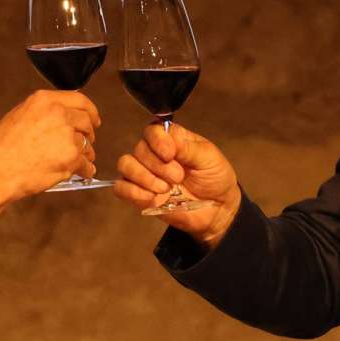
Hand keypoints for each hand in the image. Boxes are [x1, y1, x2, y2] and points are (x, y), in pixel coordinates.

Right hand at [0, 89, 101, 199]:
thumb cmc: (0, 148)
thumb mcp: (18, 116)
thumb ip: (42, 111)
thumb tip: (59, 115)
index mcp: (45, 100)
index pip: (80, 99)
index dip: (90, 111)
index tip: (94, 119)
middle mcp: (59, 114)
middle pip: (87, 122)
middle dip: (89, 134)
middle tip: (86, 143)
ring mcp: (67, 136)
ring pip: (87, 145)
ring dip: (86, 154)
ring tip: (78, 162)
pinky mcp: (72, 158)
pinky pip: (86, 165)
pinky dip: (85, 170)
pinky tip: (80, 173)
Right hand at [113, 121, 240, 246]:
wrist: (217, 210)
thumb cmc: (215, 179)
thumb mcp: (209, 158)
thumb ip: (187, 147)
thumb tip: (168, 138)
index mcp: (172, 140)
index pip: (152, 130)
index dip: (157, 141)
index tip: (170, 154)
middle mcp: (155, 154)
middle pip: (139, 148)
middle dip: (158, 165)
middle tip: (178, 177)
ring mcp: (145, 174)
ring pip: (125, 165)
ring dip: (144, 177)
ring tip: (166, 189)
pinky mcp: (139, 195)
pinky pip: (121, 188)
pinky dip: (134, 192)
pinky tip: (152, 198)